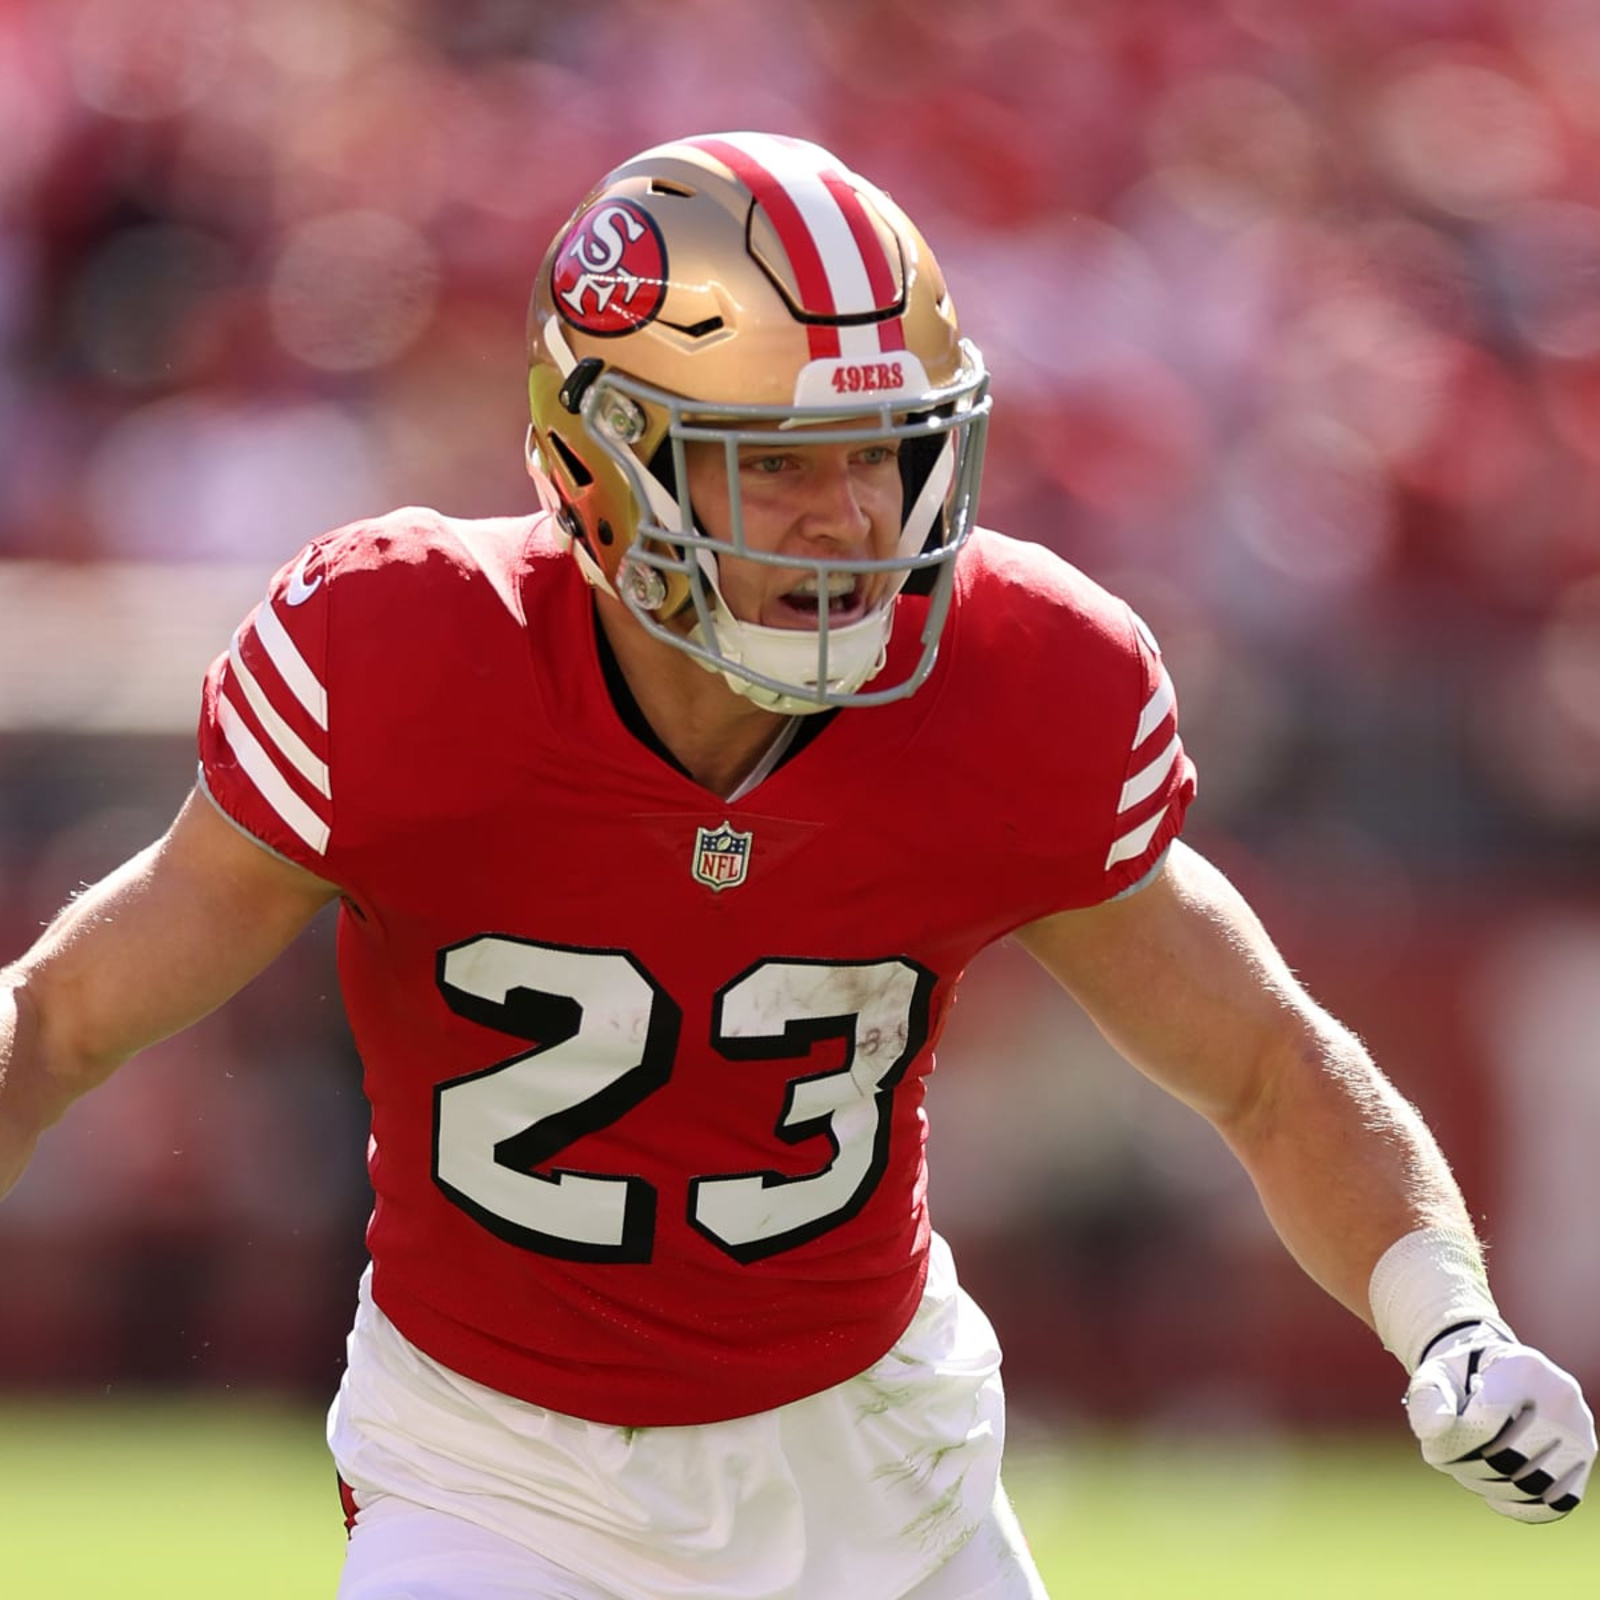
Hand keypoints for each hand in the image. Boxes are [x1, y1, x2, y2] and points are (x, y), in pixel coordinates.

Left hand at [1406, 1322, 1595, 1522]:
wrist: (1493, 1374)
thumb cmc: (1460, 1377)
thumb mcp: (1436, 1376)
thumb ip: (1428, 1398)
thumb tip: (1432, 1431)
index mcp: (1523, 1367)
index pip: (1487, 1420)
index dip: (1453, 1443)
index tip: (1433, 1446)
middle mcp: (1561, 1396)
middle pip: (1510, 1457)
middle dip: (1467, 1466)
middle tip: (1448, 1459)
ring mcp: (1579, 1429)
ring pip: (1533, 1485)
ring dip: (1489, 1488)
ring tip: (1467, 1470)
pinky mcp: (1583, 1460)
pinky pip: (1558, 1502)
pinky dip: (1520, 1507)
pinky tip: (1494, 1495)